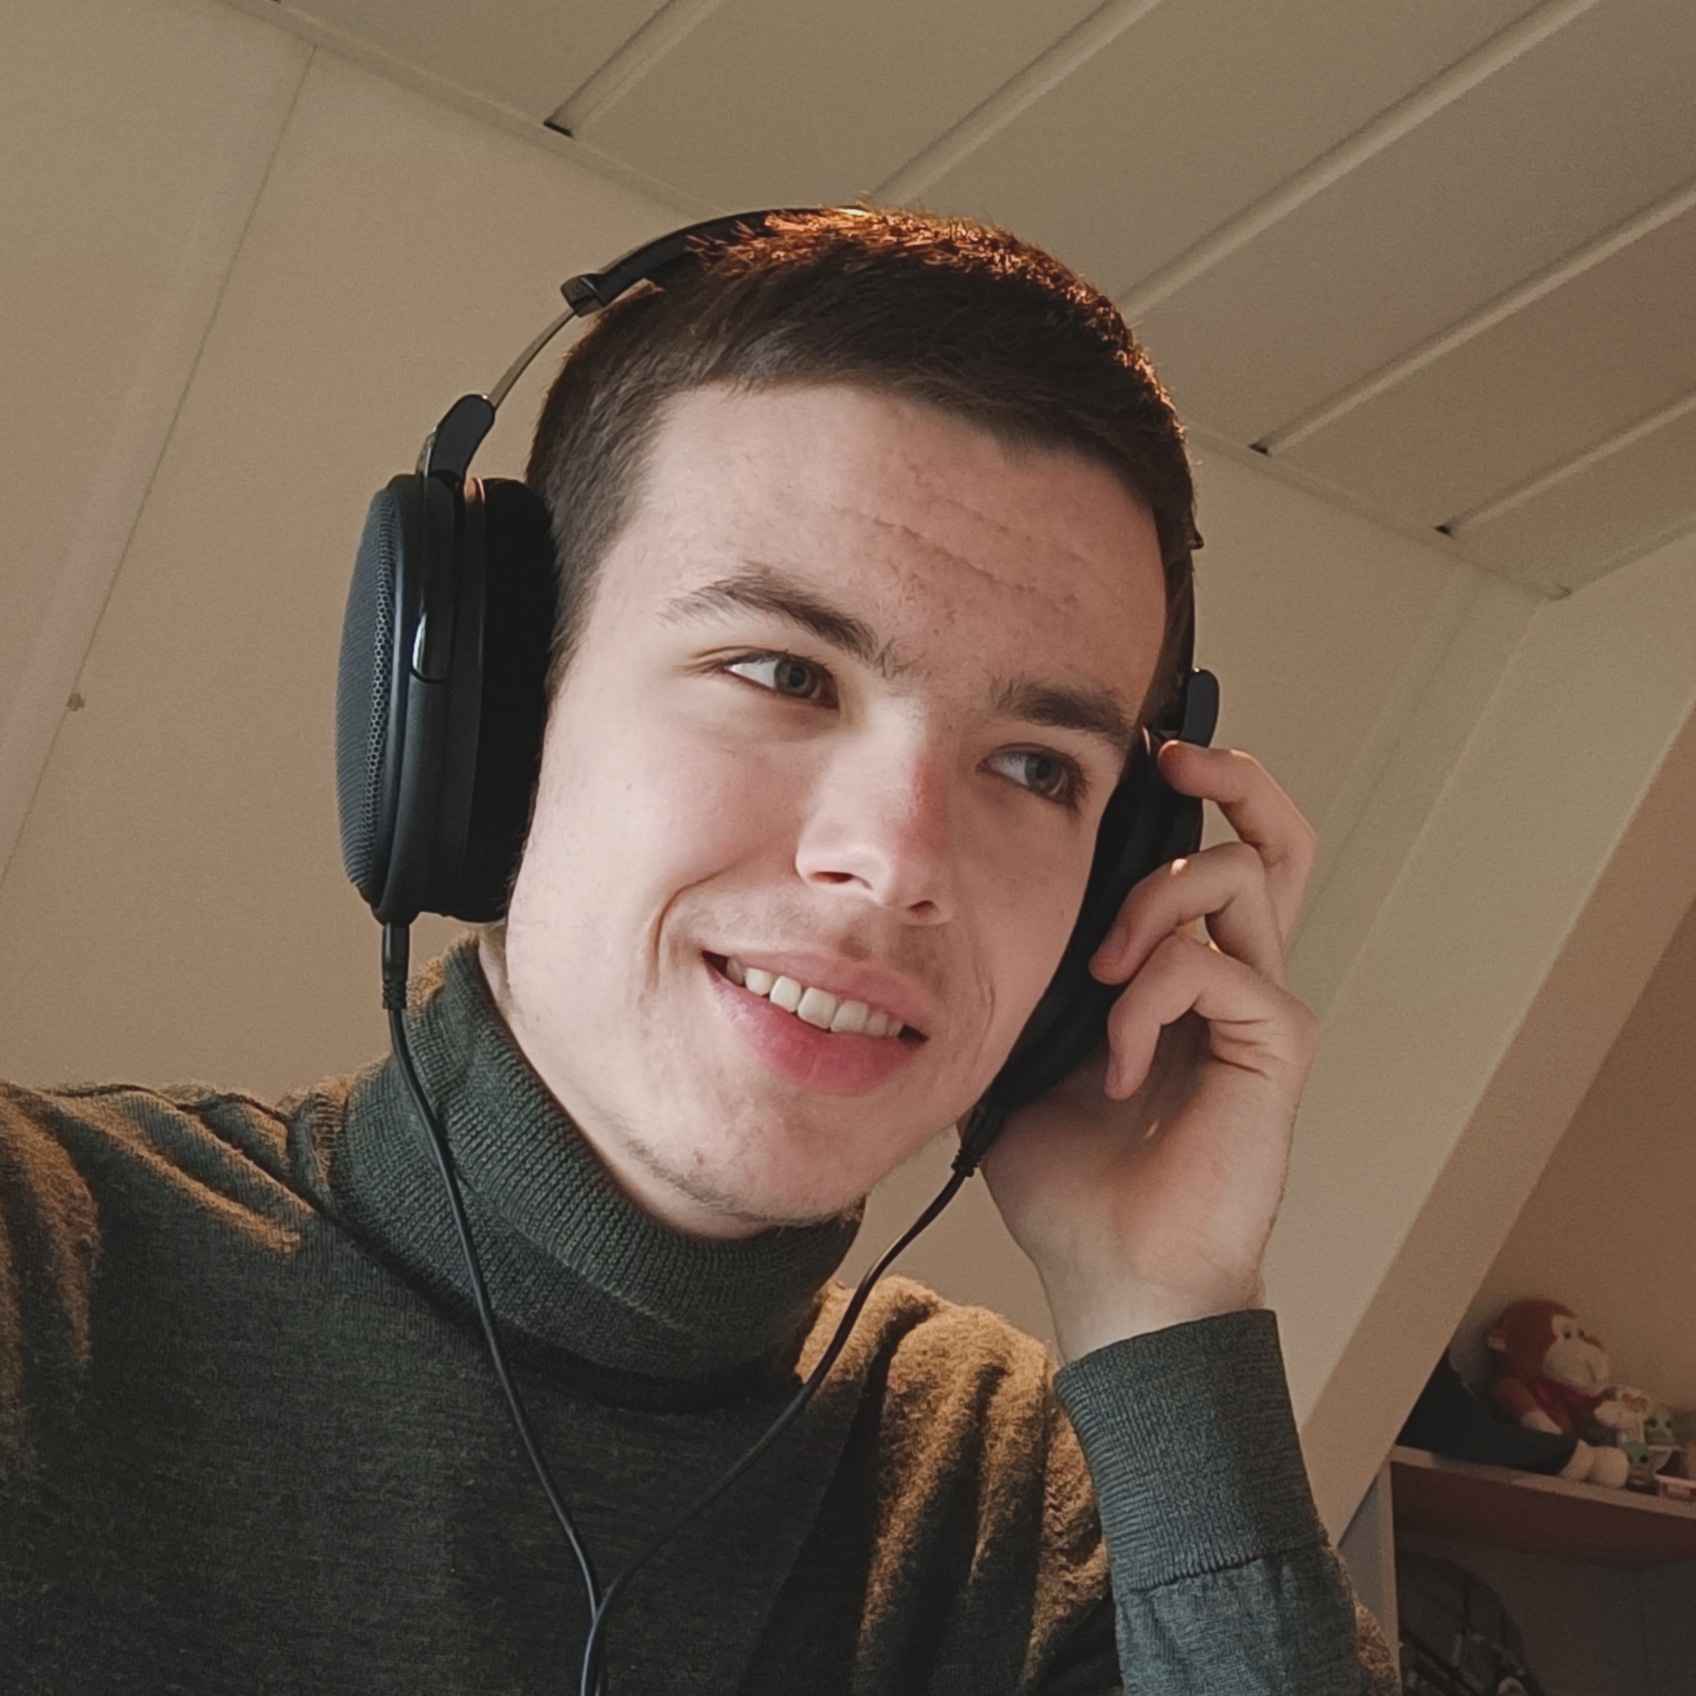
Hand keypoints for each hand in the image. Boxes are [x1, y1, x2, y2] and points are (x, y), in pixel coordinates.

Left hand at [968, 741, 1320, 1360]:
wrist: (1111, 1273)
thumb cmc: (1067, 1169)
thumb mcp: (1016, 1049)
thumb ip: (1017, 977)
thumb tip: (955, 906)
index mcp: (1177, 966)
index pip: (1205, 849)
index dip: (1183, 788)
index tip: (1127, 752)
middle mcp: (1230, 972)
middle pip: (1274, 837)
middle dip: (1229, 775)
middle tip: (1170, 756)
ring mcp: (1258, 1005)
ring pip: (1246, 876)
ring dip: (1157, 899)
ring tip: (1102, 970)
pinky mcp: (1273, 1048)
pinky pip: (1214, 971)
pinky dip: (1148, 1002)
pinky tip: (1116, 1068)